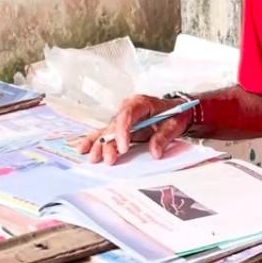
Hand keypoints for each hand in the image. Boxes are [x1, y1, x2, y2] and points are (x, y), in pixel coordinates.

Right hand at [77, 94, 191, 163]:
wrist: (176, 111)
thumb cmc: (174, 114)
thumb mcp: (174, 124)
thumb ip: (164, 136)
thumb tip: (155, 151)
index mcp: (141, 103)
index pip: (127, 114)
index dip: (123, 131)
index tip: (124, 147)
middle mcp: (128, 109)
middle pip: (114, 126)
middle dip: (109, 143)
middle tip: (109, 159)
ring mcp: (122, 119)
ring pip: (107, 131)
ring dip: (98, 144)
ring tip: (92, 157)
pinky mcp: (120, 128)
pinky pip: (105, 133)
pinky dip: (95, 141)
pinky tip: (84, 148)